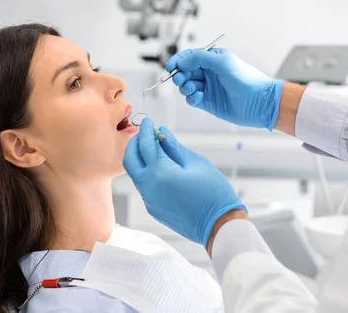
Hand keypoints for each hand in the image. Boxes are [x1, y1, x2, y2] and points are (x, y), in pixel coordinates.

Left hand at [123, 117, 246, 246]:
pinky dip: (147, 173)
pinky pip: (144, 186)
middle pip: (130, 160)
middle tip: (145, 134)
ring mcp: (149, 200)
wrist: (218, 226)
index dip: (147, 130)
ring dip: (140, 159)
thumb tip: (162, 132)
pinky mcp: (153, 209)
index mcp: (160, 173)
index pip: (146, 145)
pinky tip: (161, 168)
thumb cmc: (213, 191)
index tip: (149, 121)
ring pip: (135, 174)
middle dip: (135, 144)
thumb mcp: (197, 163)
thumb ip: (174, 147)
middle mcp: (148, 187)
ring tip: (154, 149)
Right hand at [165, 48, 283, 130]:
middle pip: (185, 72)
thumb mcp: (222, 62)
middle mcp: (209, 72)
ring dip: (185, 87)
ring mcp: (208, 87)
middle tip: (179, 80)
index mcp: (213, 59)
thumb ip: (199, 58)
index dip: (178, 61)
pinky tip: (197, 97)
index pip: (189, 57)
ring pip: (187, 86)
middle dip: (179, 75)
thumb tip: (181, 62)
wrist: (258, 102)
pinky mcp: (208, 102)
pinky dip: (191, 98)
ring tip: (191, 89)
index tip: (170, 67)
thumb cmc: (246, 79)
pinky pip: (192, 99)